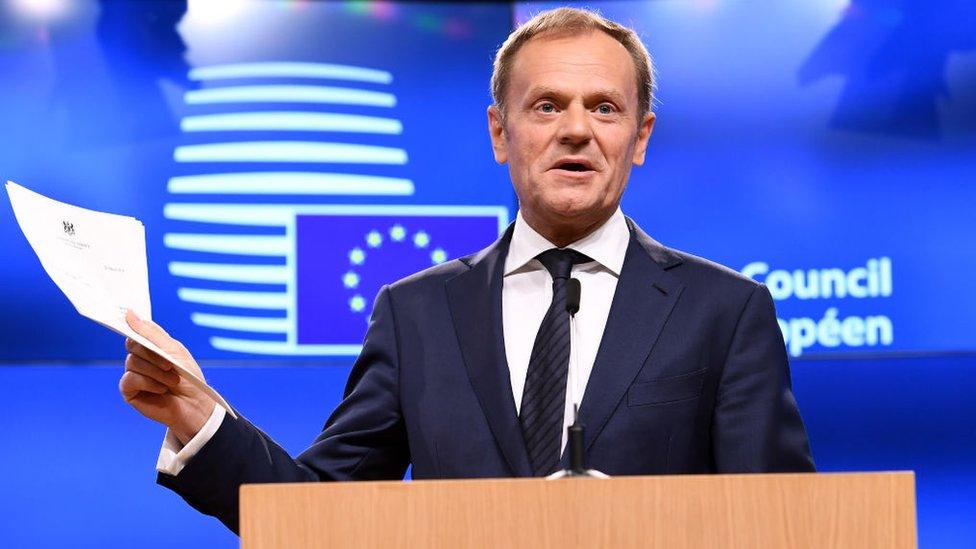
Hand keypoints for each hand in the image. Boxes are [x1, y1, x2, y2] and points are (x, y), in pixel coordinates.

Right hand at [120, 310, 215, 445]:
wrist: (195, 405)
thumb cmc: (188, 378)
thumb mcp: (174, 351)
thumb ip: (151, 333)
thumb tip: (129, 313)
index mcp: (151, 346)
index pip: (135, 331)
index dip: (132, 326)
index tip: (126, 317)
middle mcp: (140, 358)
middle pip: (133, 345)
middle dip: (153, 354)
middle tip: (170, 364)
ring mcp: (133, 374)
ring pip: (132, 362)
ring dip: (156, 372)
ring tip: (172, 381)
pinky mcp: (130, 390)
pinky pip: (130, 379)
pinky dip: (149, 383)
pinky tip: (161, 390)